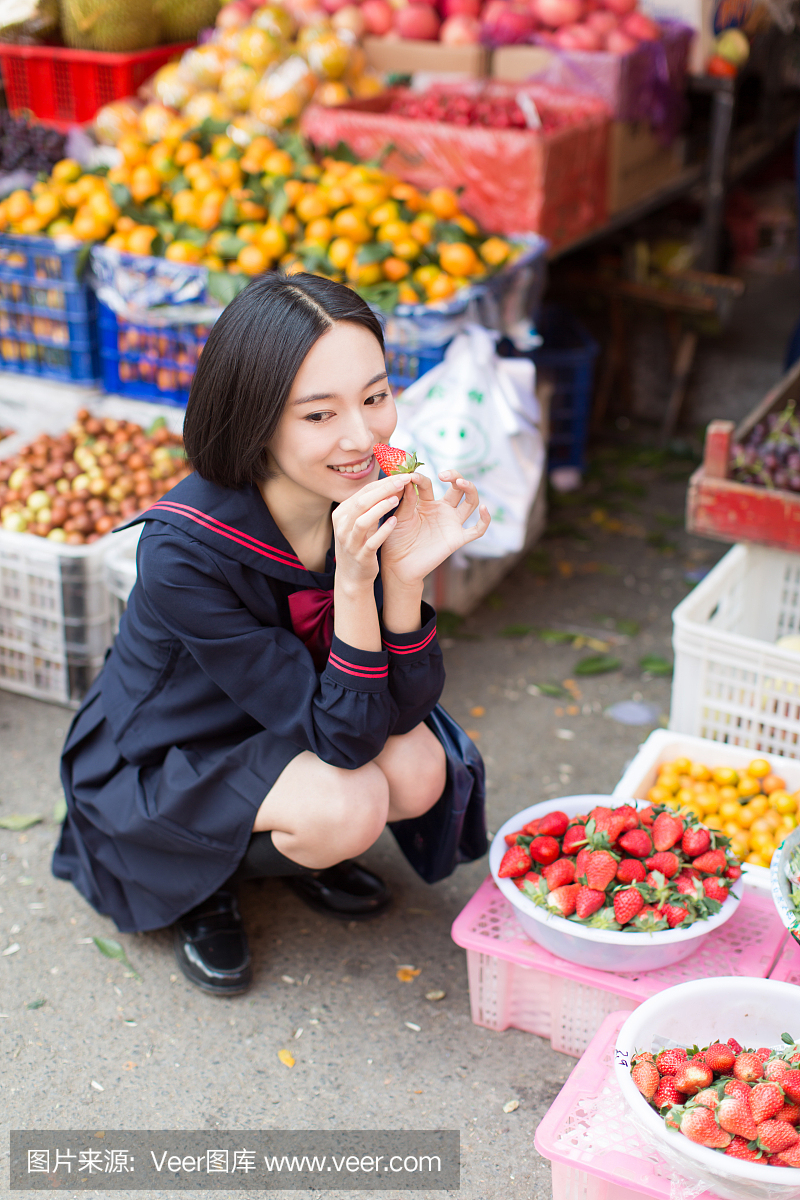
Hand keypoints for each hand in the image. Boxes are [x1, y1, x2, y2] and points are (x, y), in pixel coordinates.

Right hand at [331, 474, 404, 590]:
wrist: (352, 576)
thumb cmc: (359, 543)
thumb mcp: (361, 521)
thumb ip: (372, 504)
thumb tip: (394, 483)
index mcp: (342, 513)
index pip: (363, 492)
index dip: (383, 482)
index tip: (401, 475)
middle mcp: (342, 526)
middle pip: (362, 502)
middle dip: (384, 489)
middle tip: (403, 481)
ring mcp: (350, 542)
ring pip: (363, 521)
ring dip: (381, 508)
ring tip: (397, 499)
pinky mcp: (360, 556)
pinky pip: (371, 542)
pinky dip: (383, 530)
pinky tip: (395, 521)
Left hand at [380, 470, 490, 586]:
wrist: (398, 566)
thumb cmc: (395, 540)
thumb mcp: (399, 516)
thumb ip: (406, 499)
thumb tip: (410, 478)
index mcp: (425, 503)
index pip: (429, 484)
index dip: (421, 478)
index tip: (410, 477)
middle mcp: (442, 511)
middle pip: (457, 488)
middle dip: (455, 476)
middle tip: (444, 474)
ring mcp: (451, 524)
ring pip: (470, 502)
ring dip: (470, 489)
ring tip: (461, 482)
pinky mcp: (457, 539)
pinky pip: (477, 530)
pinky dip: (485, 519)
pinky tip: (484, 508)